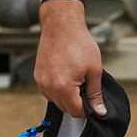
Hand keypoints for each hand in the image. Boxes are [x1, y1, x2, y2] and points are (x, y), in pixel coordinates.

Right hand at [35, 0, 108, 118]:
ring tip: (76, 78)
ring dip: (66, 96)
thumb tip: (99, 111)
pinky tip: (66, 76)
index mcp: (63, 87)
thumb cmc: (79, 43)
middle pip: (64, 108)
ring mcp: (41, 81)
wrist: (61, 25)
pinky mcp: (37, 75)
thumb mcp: (94, 69)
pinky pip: (48, 91)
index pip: (75, 111)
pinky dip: (57, 89)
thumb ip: (95, 93)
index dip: (86, 109)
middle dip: (76, 102)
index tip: (92, 102)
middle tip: (85, 86)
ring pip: (55, 100)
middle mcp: (48, 87)